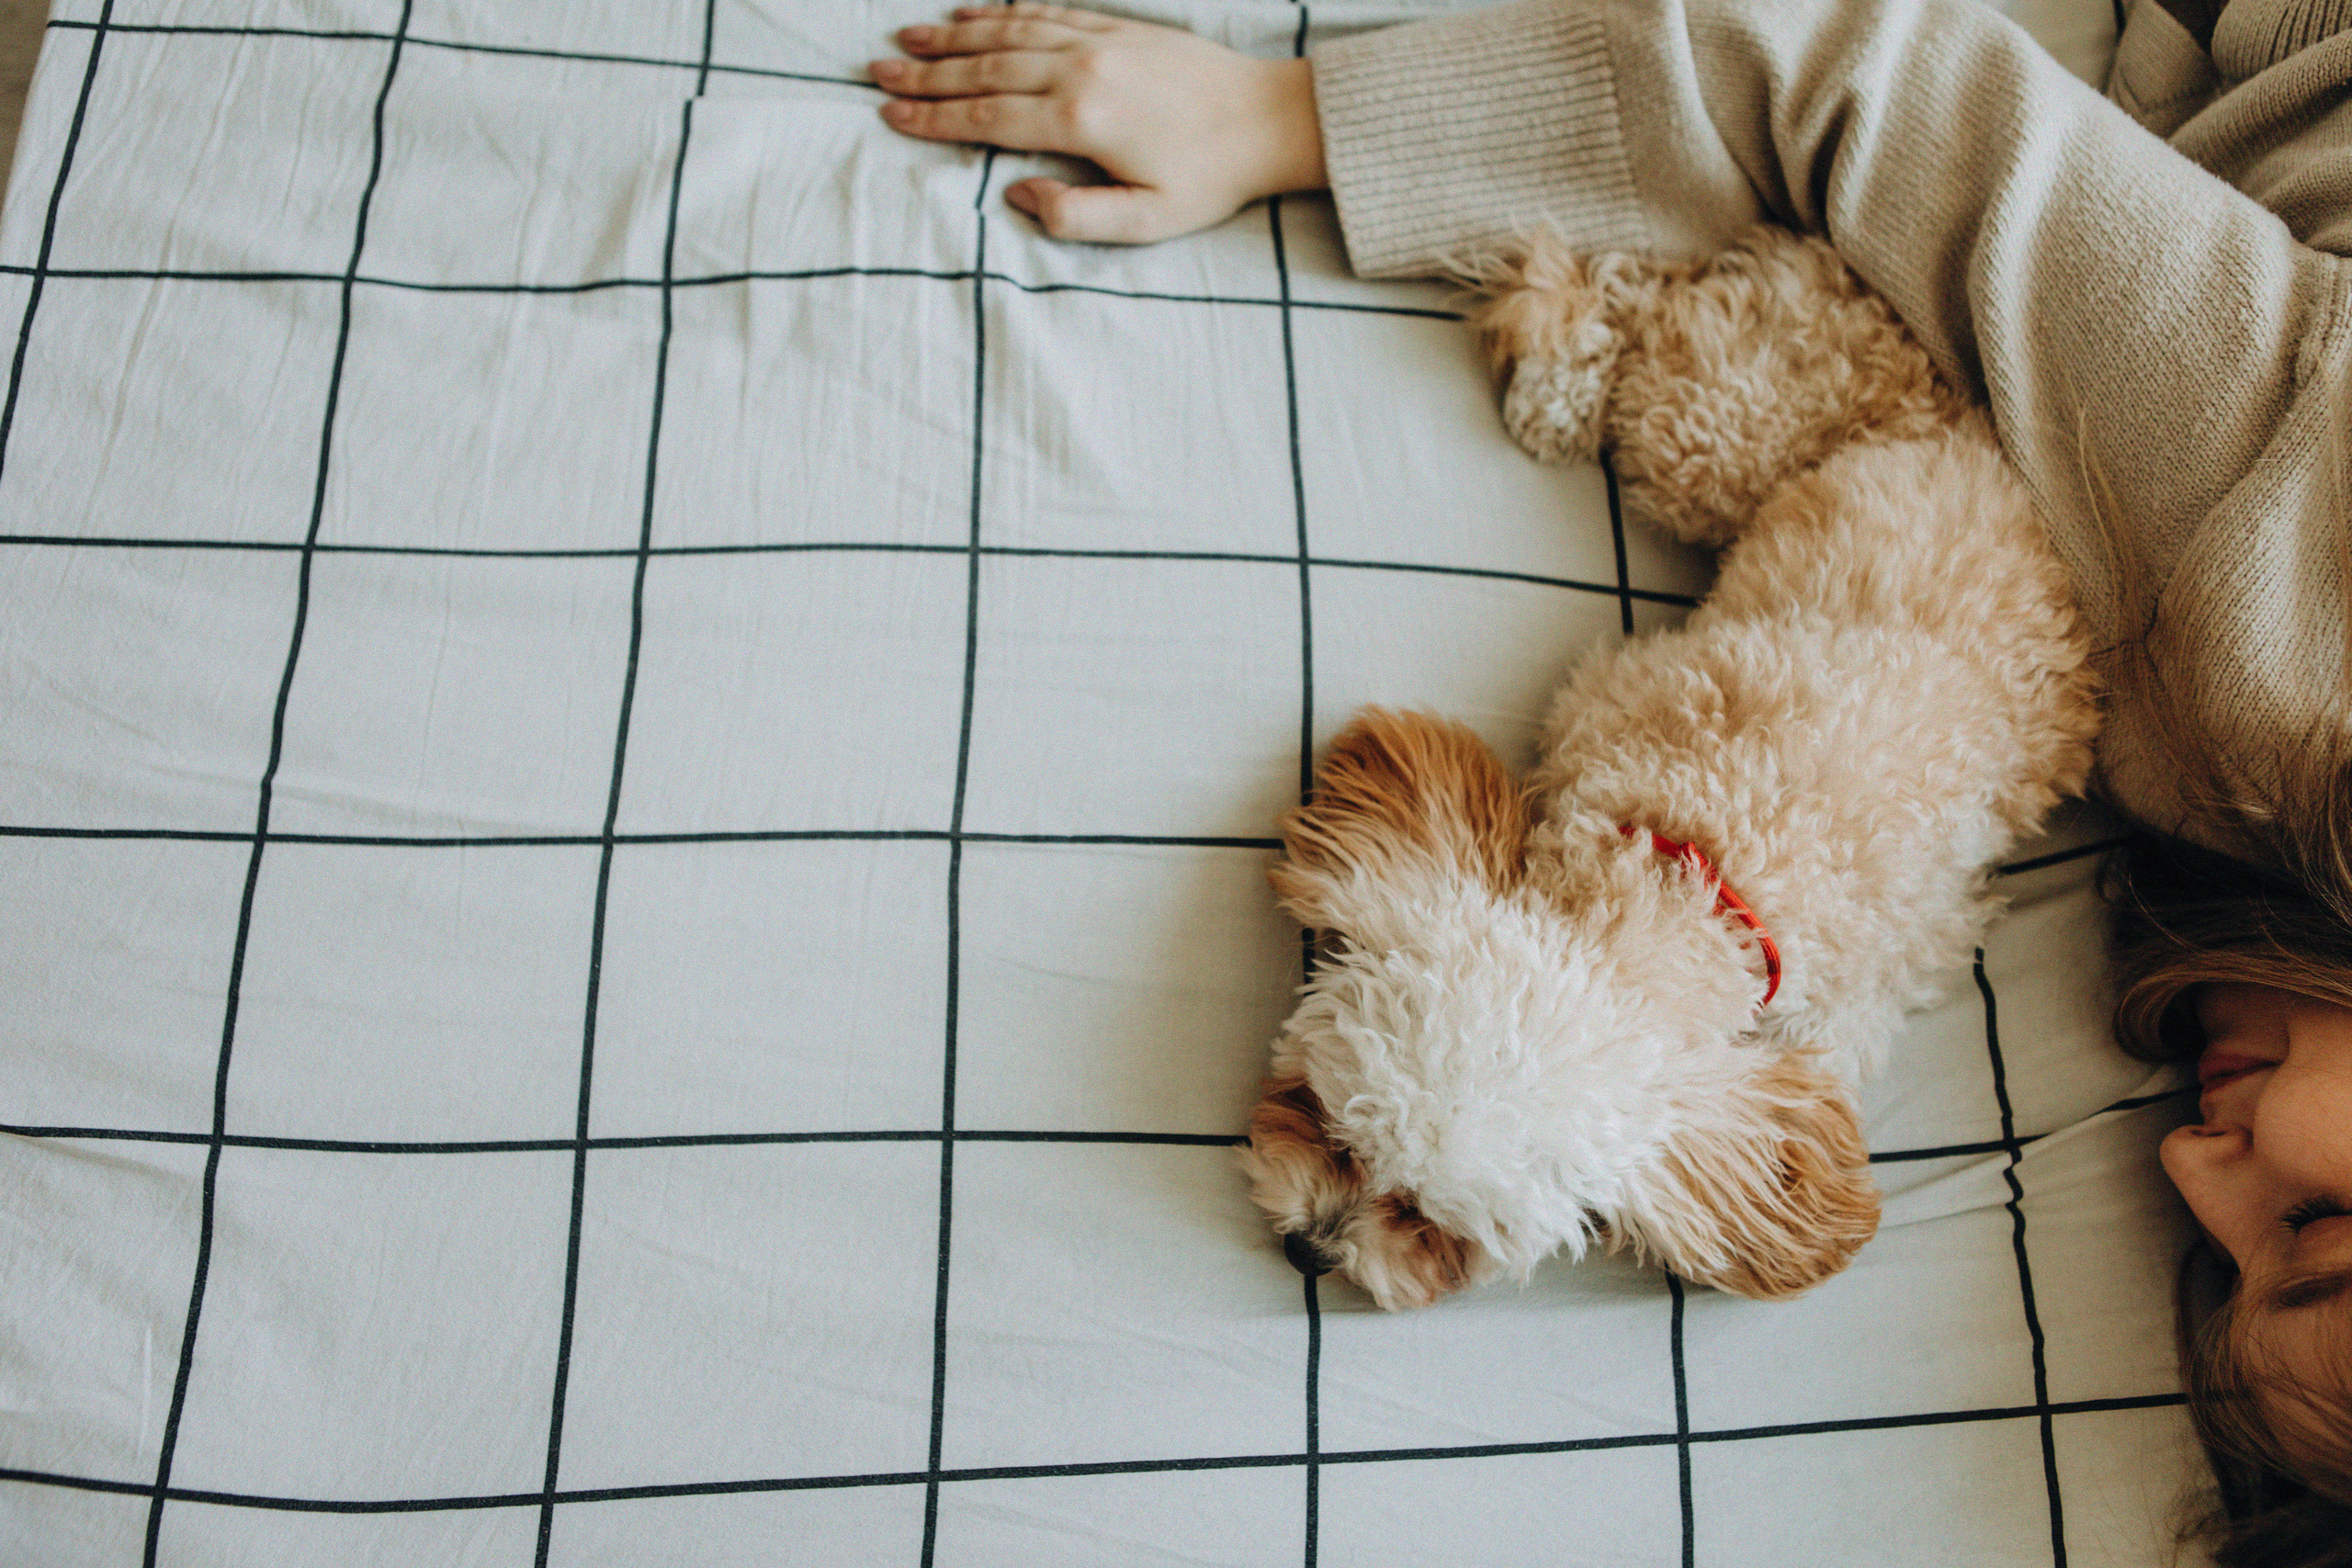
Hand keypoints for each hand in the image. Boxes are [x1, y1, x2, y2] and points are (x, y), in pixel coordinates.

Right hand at [871, 4, 1326, 243]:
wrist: (1269, 118)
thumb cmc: (1210, 179)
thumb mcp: (1146, 221)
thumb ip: (1074, 216)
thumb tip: (1016, 196)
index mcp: (1080, 121)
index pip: (987, 118)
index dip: (934, 120)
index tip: (890, 118)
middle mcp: (1080, 70)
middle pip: (985, 69)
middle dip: (926, 75)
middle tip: (875, 75)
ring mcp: (1098, 41)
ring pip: (1007, 32)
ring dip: (952, 37)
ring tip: (906, 40)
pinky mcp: (1117, 27)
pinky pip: (1044, 12)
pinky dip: (1000, 11)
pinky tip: (970, 13)